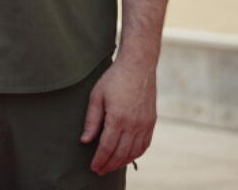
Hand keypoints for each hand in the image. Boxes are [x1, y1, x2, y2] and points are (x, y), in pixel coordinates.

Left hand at [81, 57, 157, 174]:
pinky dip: (136, 154)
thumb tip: (85, 140)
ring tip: (111, 166)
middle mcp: (134, 124)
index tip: (93, 167)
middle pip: (121, 153)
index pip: (107, 147)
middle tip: (99, 171)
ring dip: (122, 162)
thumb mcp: (96, 96)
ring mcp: (145, 124)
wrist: (138, 66)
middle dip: (109, 164)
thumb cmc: (114, 79)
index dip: (99, 160)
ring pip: (134, 152)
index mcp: (118, 118)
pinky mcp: (151, 122)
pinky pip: (145, 145)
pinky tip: (128, 157)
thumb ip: (91, 120)